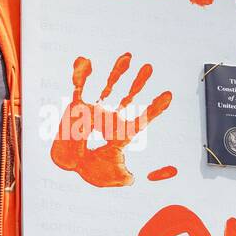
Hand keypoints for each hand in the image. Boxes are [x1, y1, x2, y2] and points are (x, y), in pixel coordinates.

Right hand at [50, 52, 171, 187]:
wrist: (68, 167)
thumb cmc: (91, 170)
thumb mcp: (114, 175)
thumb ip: (125, 177)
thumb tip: (133, 178)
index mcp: (121, 132)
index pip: (141, 119)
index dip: (154, 108)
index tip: (167, 96)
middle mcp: (110, 118)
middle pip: (128, 97)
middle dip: (138, 83)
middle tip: (149, 67)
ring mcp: (94, 110)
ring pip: (109, 87)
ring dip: (118, 72)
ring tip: (128, 57)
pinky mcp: (77, 106)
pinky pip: (79, 87)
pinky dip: (82, 74)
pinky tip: (84, 61)